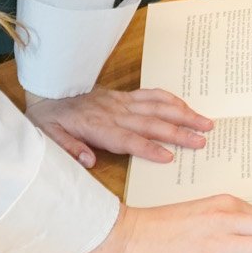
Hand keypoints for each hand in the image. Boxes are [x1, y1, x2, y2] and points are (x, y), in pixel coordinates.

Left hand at [24, 86, 212, 169]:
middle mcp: (114, 112)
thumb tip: (89, 161)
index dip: (148, 148)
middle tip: (202, 140)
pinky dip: (170, 99)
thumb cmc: (50, 120)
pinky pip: (150, 95)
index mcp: (98, 127)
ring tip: (205, 122)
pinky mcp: (123, 96)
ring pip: (157, 106)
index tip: (169, 157)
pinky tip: (185, 106)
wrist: (46, 91)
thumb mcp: (50, 138)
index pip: (128, 139)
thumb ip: (70, 149)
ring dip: (182, 114)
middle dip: (179, 132)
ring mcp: (121, 102)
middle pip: (151, 123)